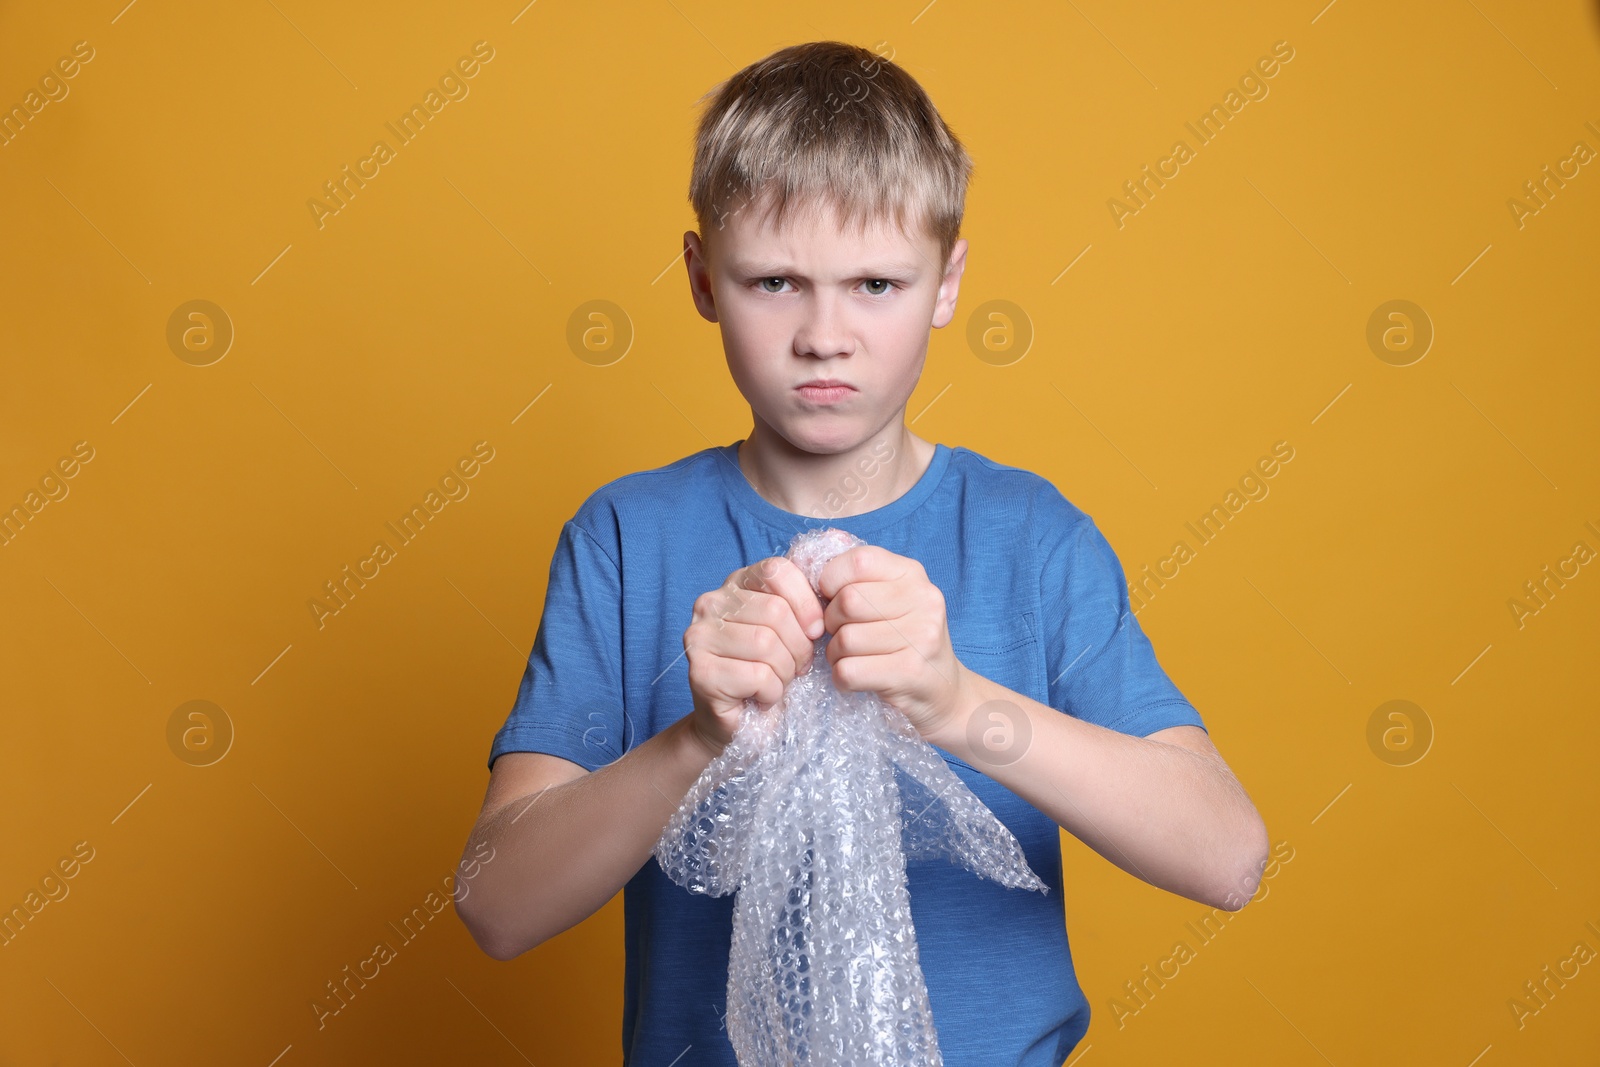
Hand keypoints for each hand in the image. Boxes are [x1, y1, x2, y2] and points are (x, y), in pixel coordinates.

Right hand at [683, 555, 825, 756]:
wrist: (740, 724)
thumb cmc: (771, 672)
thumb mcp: (794, 630)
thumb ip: (805, 601)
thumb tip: (835, 570)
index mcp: (736, 584)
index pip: (777, 570)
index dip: (806, 603)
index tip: (814, 631)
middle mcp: (710, 604)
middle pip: (775, 611)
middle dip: (798, 647)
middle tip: (794, 667)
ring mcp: (699, 637)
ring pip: (766, 644)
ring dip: (784, 672)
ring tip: (777, 682)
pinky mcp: (701, 672)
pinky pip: (758, 676)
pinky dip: (772, 692)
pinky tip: (762, 697)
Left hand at [815, 545, 968, 742]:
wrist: (944, 690)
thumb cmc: (905, 641)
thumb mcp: (892, 599)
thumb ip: (859, 580)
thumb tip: (807, 571)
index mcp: (913, 574)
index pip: (858, 560)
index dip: (831, 580)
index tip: (831, 599)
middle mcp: (923, 599)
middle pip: (847, 601)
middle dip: (832, 623)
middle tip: (842, 635)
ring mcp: (921, 636)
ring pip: (845, 640)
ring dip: (836, 655)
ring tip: (852, 658)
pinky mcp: (911, 672)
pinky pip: (849, 671)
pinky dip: (842, 679)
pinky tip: (856, 679)